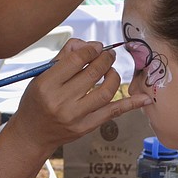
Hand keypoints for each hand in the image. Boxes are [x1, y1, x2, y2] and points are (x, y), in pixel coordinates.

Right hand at [6, 39, 152, 156]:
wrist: (32, 134)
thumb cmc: (36, 100)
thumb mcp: (41, 76)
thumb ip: (64, 57)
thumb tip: (89, 44)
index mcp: (46, 85)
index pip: (76, 60)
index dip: (91, 49)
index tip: (97, 47)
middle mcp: (61, 101)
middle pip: (93, 73)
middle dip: (105, 59)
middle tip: (109, 55)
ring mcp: (75, 116)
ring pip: (106, 91)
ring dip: (114, 76)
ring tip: (111, 71)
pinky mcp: (86, 127)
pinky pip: (113, 112)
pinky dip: (131, 104)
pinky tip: (145, 99)